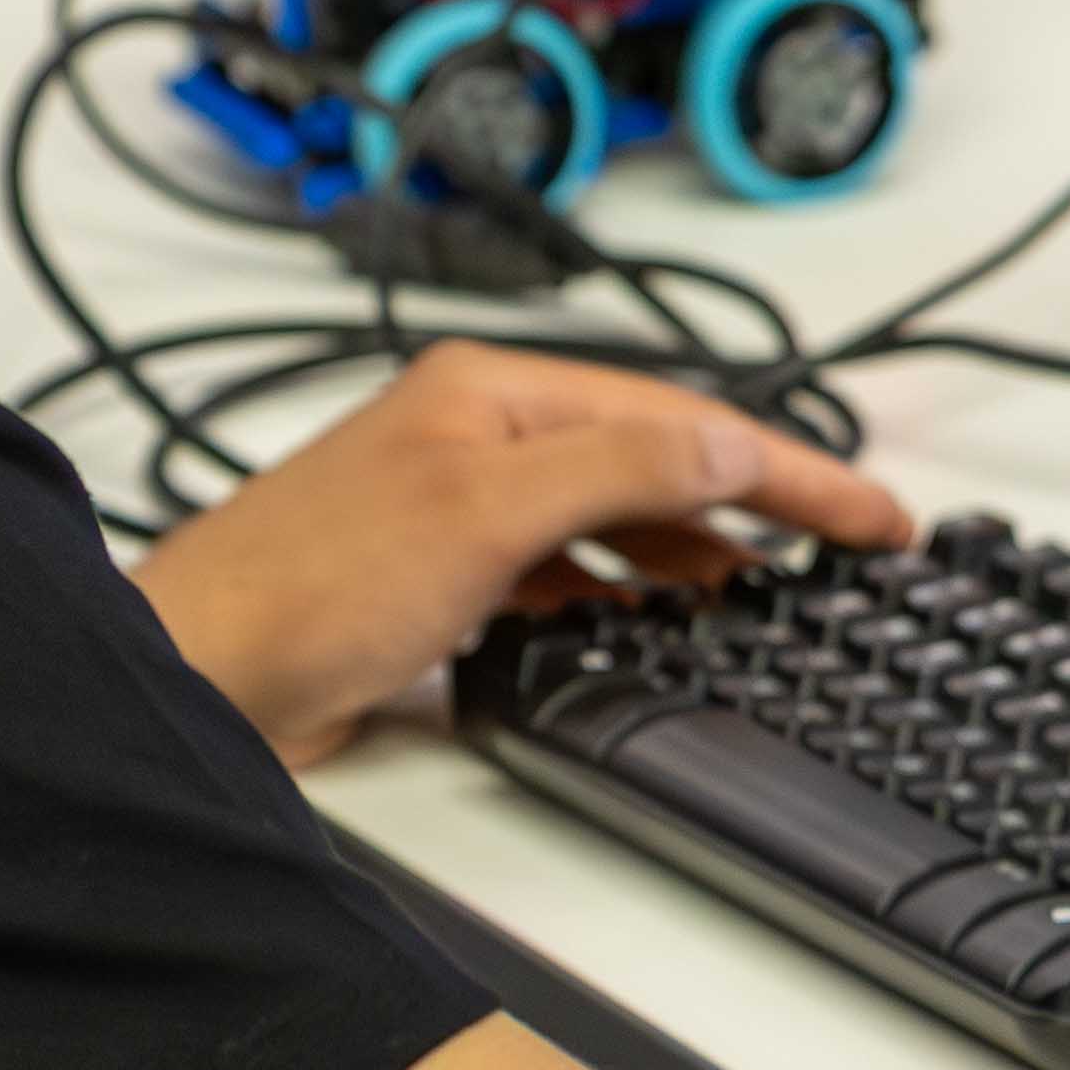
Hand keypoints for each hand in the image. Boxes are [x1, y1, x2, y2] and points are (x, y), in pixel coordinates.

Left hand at [127, 342, 912, 767]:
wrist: (196, 677)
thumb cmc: (303, 585)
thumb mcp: (486, 513)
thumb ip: (617, 469)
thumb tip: (726, 443)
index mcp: (497, 392)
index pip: (680, 417)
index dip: (789, 466)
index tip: (873, 513)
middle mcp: (481, 437)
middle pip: (658, 457)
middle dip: (759, 497)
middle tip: (854, 544)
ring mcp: (462, 508)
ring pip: (617, 519)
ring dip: (697, 552)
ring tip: (776, 590)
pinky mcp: (443, 582)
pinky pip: (568, 573)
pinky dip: (627, 593)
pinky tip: (658, 621)